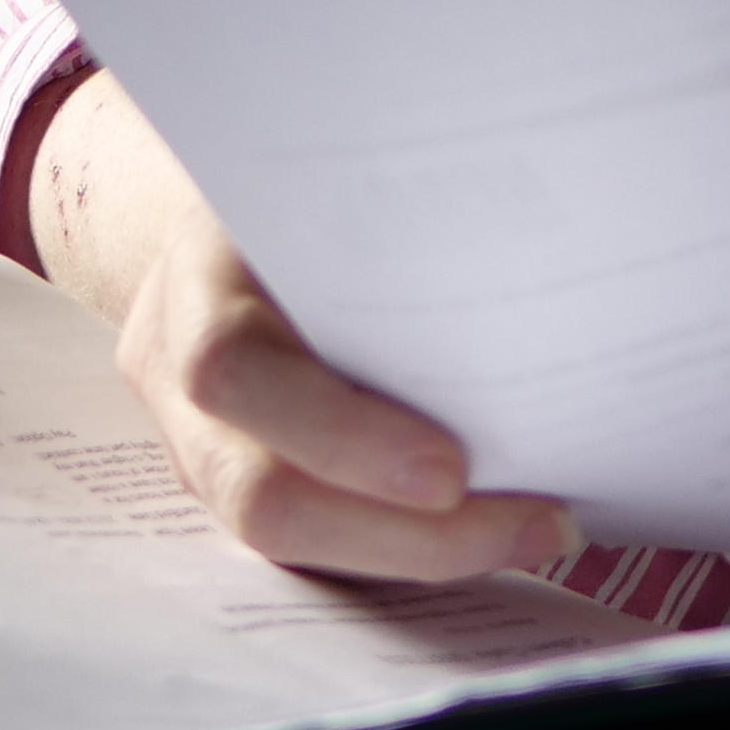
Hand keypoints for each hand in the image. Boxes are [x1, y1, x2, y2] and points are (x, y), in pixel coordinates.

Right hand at [11, 68, 578, 582]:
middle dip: (403, 534)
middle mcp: (174, 378)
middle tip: (536, 523)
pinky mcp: (238, 484)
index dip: (339, 436)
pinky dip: (407, 551)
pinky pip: (316, 544)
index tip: (451, 468)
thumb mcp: (335, 174)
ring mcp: (197, 446)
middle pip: (259, 495)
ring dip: (423, 556)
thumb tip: (555, 261)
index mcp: (194, 281)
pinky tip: (498, 533)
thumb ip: (397, 221)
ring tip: (538, 530)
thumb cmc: (308, 188)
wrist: (228, 215)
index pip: (235, 373)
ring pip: (289, 542)